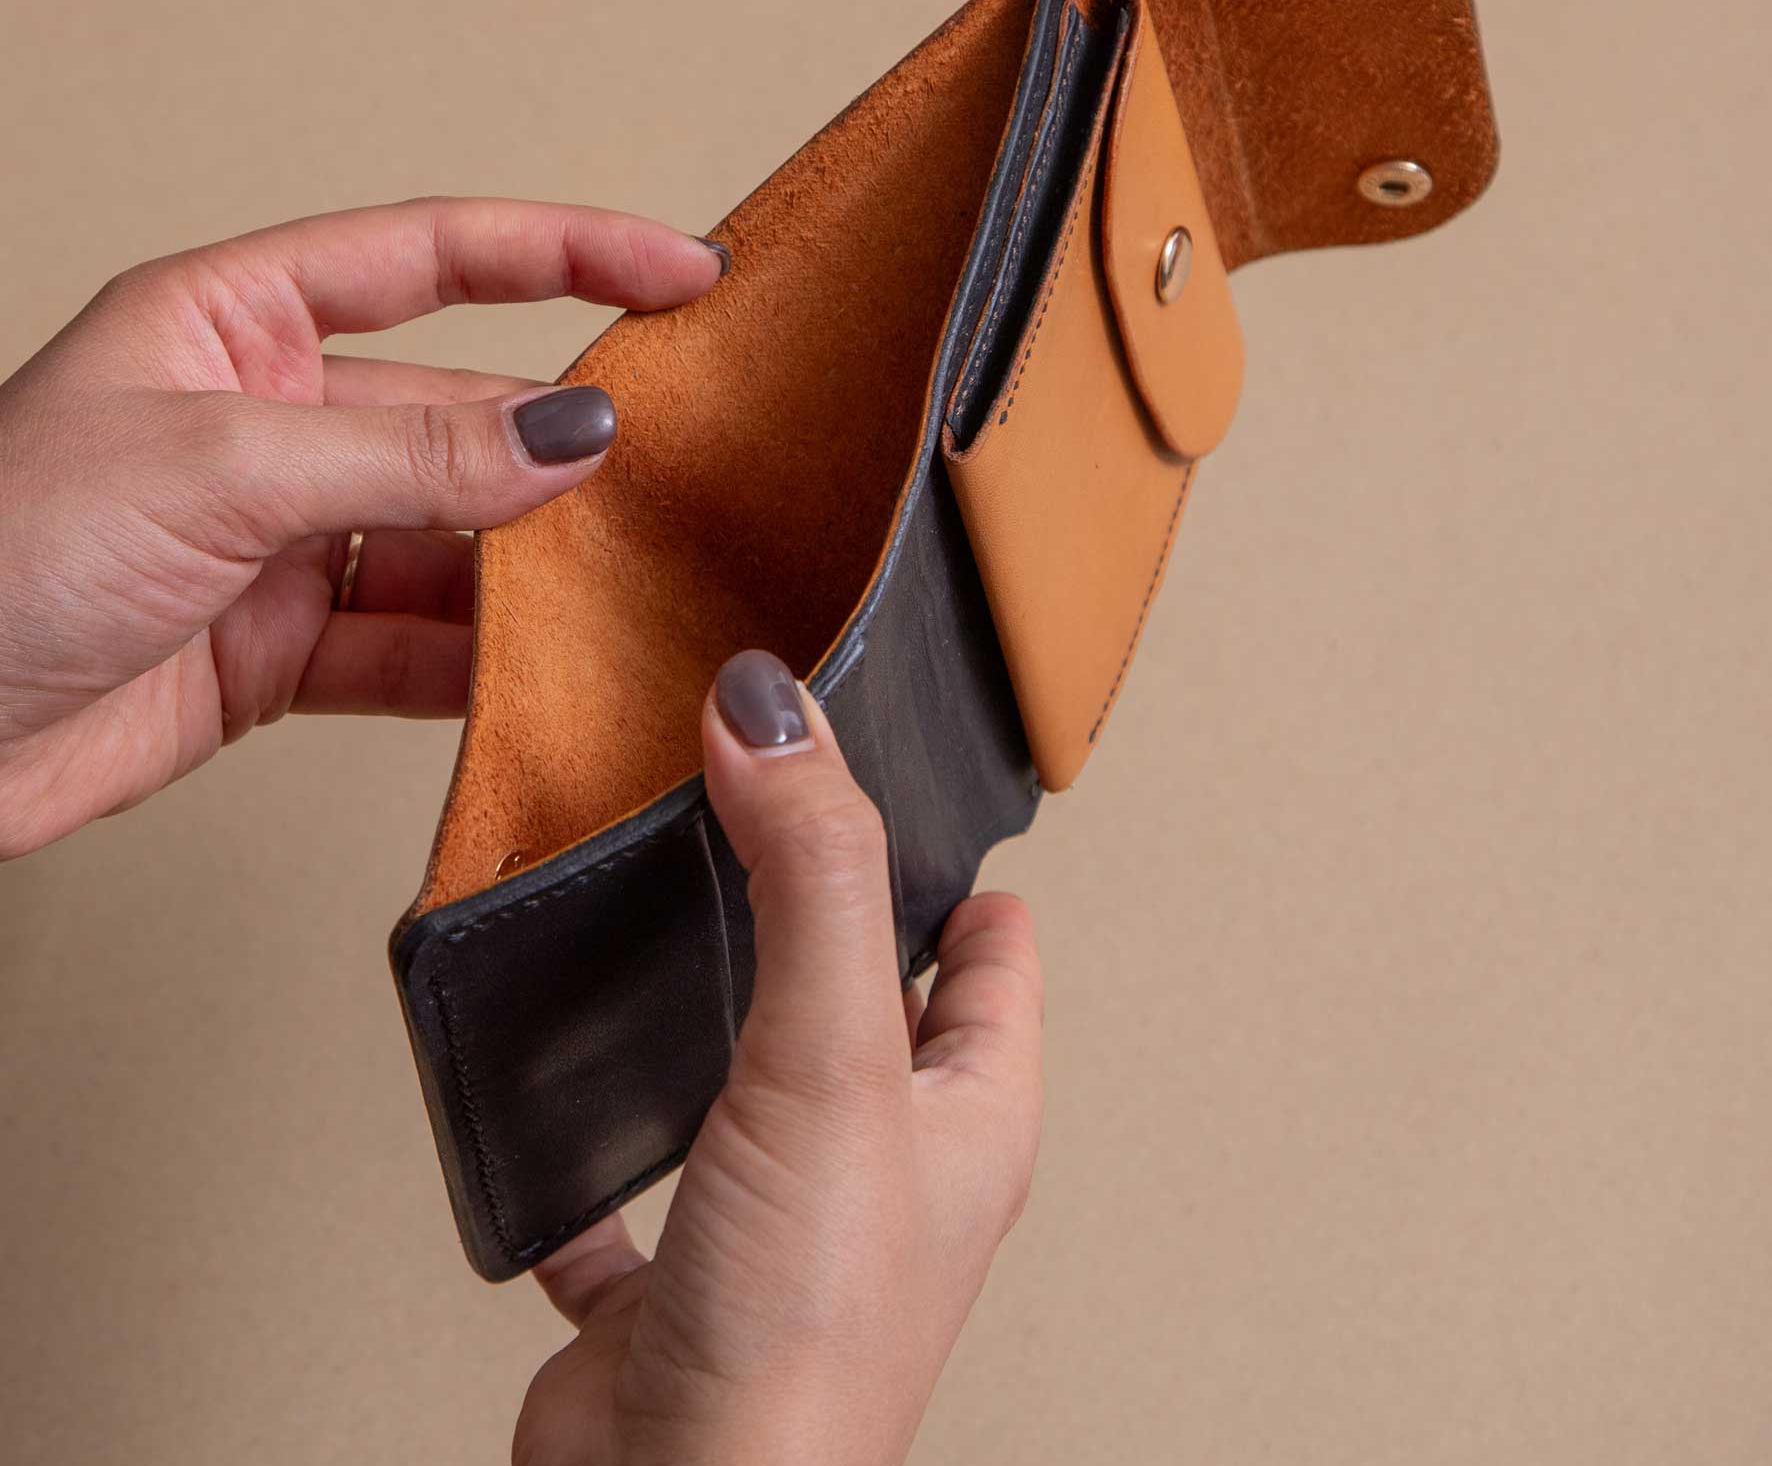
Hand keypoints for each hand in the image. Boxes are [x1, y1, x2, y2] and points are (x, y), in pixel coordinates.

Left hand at [0, 198, 723, 857]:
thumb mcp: (216, 468)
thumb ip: (409, 455)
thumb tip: (566, 434)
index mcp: (233, 322)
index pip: (433, 259)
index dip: (566, 252)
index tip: (676, 271)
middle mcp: (269, 423)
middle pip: (458, 413)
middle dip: (559, 444)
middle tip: (679, 466)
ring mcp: (282, 540)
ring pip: (450, 540)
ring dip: (527, 570)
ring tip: (620, 584)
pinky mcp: (282, 649)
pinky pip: (414, 645)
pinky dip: (477, 665)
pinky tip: (534, 675)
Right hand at [514, 650, 1043, 1465]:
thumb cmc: (805, 1330)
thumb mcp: (834, 1057)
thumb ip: (814, 874)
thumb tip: (776, 711)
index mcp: (968, 1112)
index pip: (993, 951)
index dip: (950, 857)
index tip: (876, 766)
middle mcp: (889, 1163)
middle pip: (875, 998)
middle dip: (823, 909)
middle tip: (761, 810)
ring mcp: (783, 1220)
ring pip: (759, 1077)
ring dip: (715, 1005)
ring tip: (664, 909)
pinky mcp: (676, 1279)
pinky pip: (636, 1190)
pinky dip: (603, 1141)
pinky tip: (566, 1089)